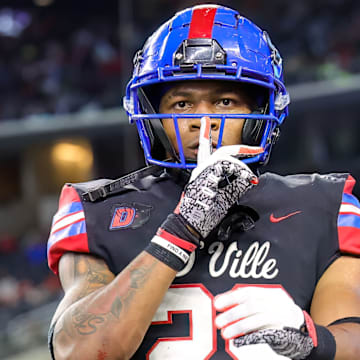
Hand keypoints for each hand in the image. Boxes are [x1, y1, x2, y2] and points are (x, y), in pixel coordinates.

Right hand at [147, 118, 261, 270]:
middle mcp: (201, 170)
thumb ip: (233, 185)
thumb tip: (248, 179)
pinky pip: (226, 169)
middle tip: (257, 148)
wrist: (188, 224)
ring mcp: (202, 173)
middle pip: (222, 152)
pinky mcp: (205, 178)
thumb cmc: (202, 214)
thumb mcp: (221, 197)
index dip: (206, 135)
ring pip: (225, 159)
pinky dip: (240, 175)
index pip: (204, 149)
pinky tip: (245, 182)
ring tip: (248, 180)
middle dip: (241, 149)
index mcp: (203, 172)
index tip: (206, 121)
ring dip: (241, 169)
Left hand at [214, 286, 316, 359]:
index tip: (216, 304)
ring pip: (257, 319)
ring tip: (225, 333)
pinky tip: (239, 340)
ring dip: (238, 326)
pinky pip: (264, 333)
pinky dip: (250, 335)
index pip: (248, 292)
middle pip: (251, 305)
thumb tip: (223, 303)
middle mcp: (276, 302)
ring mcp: (281, 316)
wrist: (303, 328)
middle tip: (218, 321)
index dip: (231, 297)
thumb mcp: (266, 301)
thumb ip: (249, 301)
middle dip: (232, 313)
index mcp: (270, 292)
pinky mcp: (283, 331)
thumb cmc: (277, 313)